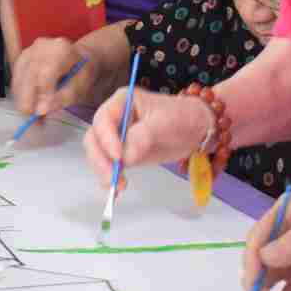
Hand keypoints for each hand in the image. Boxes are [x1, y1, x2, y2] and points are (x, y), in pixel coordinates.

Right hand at [11, 38, 96, 119]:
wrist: (78, 59)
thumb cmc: (81, 72)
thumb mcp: (80, 87)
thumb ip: (63, 98)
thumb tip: (40, 110)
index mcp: (60, 49)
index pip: (45, 73)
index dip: (41, 94)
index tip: (42, 113)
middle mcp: (41, 47)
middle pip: (28, 77)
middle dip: (28, 102)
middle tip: (34, 123)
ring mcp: (29, 52)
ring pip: (18, 80)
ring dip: (23, 102)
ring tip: (35, 119)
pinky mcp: (20, 60)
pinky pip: (15, 81)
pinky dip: (21, 97)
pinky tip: (31, 107)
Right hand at [83, 86, 211, 191]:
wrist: (196, 130)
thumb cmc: (182, 117)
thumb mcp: (164, 123)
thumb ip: (143, 137)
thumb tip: (124, 157)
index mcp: (123, 102)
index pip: (104, 119)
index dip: (106, 138)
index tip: (118, 156)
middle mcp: (116, 118)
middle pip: (95, 138)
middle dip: (100, 159)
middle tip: (112, 177)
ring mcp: (117, 137)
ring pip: (98, 154)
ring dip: (103, 171)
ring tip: (117, 186)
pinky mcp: (123, 154)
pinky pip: (110, 166)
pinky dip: (110, 178)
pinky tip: (117, 189)